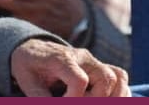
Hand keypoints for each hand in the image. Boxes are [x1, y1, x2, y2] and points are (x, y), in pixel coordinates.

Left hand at [10, 39, 128, 96]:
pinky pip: (120, 76)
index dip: (75, 99)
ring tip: (93, 101)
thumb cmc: (29, 66)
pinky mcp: (100, 66)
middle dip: (97, 99)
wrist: (33, 49)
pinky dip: (120, 92)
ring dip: (113, 97)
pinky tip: (106, 100)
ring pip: (118, 77)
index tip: (62, 102)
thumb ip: (40, 97)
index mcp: (60, 59)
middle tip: (79, 101)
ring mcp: (93, 61)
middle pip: (106, 78)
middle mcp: (81, 57)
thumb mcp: (27, 81)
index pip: (80, 80)